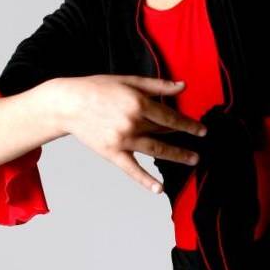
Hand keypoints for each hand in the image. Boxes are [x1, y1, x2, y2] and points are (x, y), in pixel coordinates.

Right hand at [59, 75, 207, 194]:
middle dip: (184, 138)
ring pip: (156, 150)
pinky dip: (146, 180)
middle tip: (199, 146)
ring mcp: (122, 140)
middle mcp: (132, 123)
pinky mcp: (112, 153)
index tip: (202, 130)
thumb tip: (183, 86)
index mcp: (138, 103)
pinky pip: (132, 169)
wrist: (68, 104)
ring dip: (176, 156)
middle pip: (164, 132)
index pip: (170, 117)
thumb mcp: (128, 80)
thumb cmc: (97, 89)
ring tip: (193, 160)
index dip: (188, 124)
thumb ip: (157, 85)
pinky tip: (160, 189)